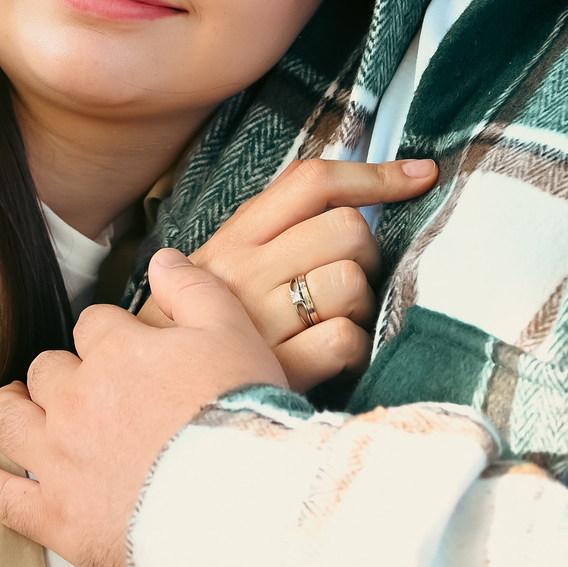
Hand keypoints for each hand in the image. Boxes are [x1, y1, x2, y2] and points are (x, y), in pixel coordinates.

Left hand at [0, 248, 282, 566]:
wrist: (249, 509)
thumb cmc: (248, 419)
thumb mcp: (235, 334)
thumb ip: (194, 289)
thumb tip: (162, 258)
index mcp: (116, 351)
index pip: (95, 327)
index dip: (112, 340)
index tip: (132, 358)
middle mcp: (76, 398)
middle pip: (49, 370)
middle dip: (66, 376)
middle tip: (93, 395)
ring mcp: (59, 459)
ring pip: (9, 416)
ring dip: (11, 407)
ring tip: (17, 408)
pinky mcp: (56, 517)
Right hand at [147, 157, 438, 391]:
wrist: (147, 391)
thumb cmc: (196, 325)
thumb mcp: (218, 264)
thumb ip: (272, 226)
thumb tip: (346, 191)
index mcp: (234, 237)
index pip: (312, 182)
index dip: (376, 175)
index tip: (420, 176)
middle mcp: (244, 271)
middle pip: (347, 230)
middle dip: (365, 255)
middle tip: (345, 278)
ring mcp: (258, 321)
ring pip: (351, 284)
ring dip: (359, 306)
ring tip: (330, 320)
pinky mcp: (274, 370)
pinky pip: (345, 341)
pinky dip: (351, 350)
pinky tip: (331, 356)